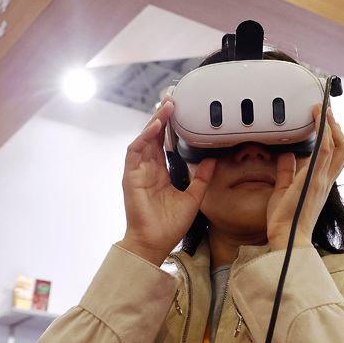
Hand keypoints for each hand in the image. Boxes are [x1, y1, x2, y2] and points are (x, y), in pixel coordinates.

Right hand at [118, 97, 215, 264]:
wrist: (155, 243)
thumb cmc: (170, 225)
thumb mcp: (193, 197)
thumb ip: (201, 178)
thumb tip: (213, 159)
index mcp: (161, 173)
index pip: (165, 143)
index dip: (171, 126)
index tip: (181, 110)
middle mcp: (148, 169)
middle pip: (154, 136)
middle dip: (163, 117)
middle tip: (174, 99)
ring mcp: (138, 171)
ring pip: (144, 138)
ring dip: (155, 121)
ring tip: (167, 107)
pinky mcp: (131, 176)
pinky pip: (135, 151)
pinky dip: (144, 136)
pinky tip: (156, 126)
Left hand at [267, 104, 343, 250]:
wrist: (287, 238)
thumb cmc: (286, 221)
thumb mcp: (284, 190)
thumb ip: (287, 172)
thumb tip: (286, 155)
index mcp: (321, 183)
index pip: (336, 157)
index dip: (335, 138)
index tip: (328, 123)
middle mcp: (326, 180)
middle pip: (343, 148)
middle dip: (337, 127)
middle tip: (328, 111)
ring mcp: (321, 179)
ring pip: (337, 145)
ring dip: (330, 123)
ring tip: (322, 108)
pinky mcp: (313, 178)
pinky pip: (324, 149)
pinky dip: (323, 130)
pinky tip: (318, 116)